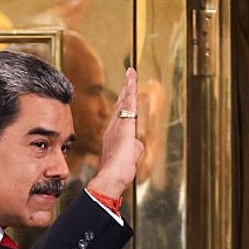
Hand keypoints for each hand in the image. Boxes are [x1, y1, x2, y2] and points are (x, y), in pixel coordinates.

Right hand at [88, 67, 144, 199]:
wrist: (112, 176)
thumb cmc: (118, 172)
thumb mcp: (129, 158)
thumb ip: (134, 148)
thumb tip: (137, 145)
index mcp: (114, 135)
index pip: (120, 116)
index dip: (122, 103)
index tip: (124, 93)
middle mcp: (114, 127)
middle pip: (121, 104)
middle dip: (125, 90)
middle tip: (129, 76)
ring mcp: (118, 125)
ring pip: (125, 101)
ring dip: (129, 86)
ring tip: (131, 72)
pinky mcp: (125, 124)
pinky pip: (128, 103)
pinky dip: (130, 90)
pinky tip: (132, 79)